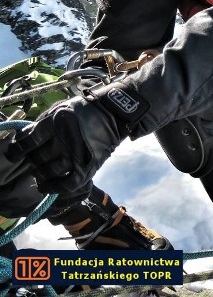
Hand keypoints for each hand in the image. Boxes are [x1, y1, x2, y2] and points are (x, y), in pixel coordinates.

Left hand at [10, 94, 129, 201]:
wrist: (114, 113)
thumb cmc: (83, 110)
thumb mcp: (60, 109)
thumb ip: (42, 124)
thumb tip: (23, 140)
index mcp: (56, 123)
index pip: (27, 142)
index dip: (16, 151)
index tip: (14, 155)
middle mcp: (65, 139)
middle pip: (37, 158)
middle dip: (33, 161)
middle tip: (35, 160)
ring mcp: (77, 154)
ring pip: (49, 172)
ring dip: (41, 174)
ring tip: (40, 172)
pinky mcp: (88, 166)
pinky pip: (67, 184)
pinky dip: (54, 188)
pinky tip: (46, 187)